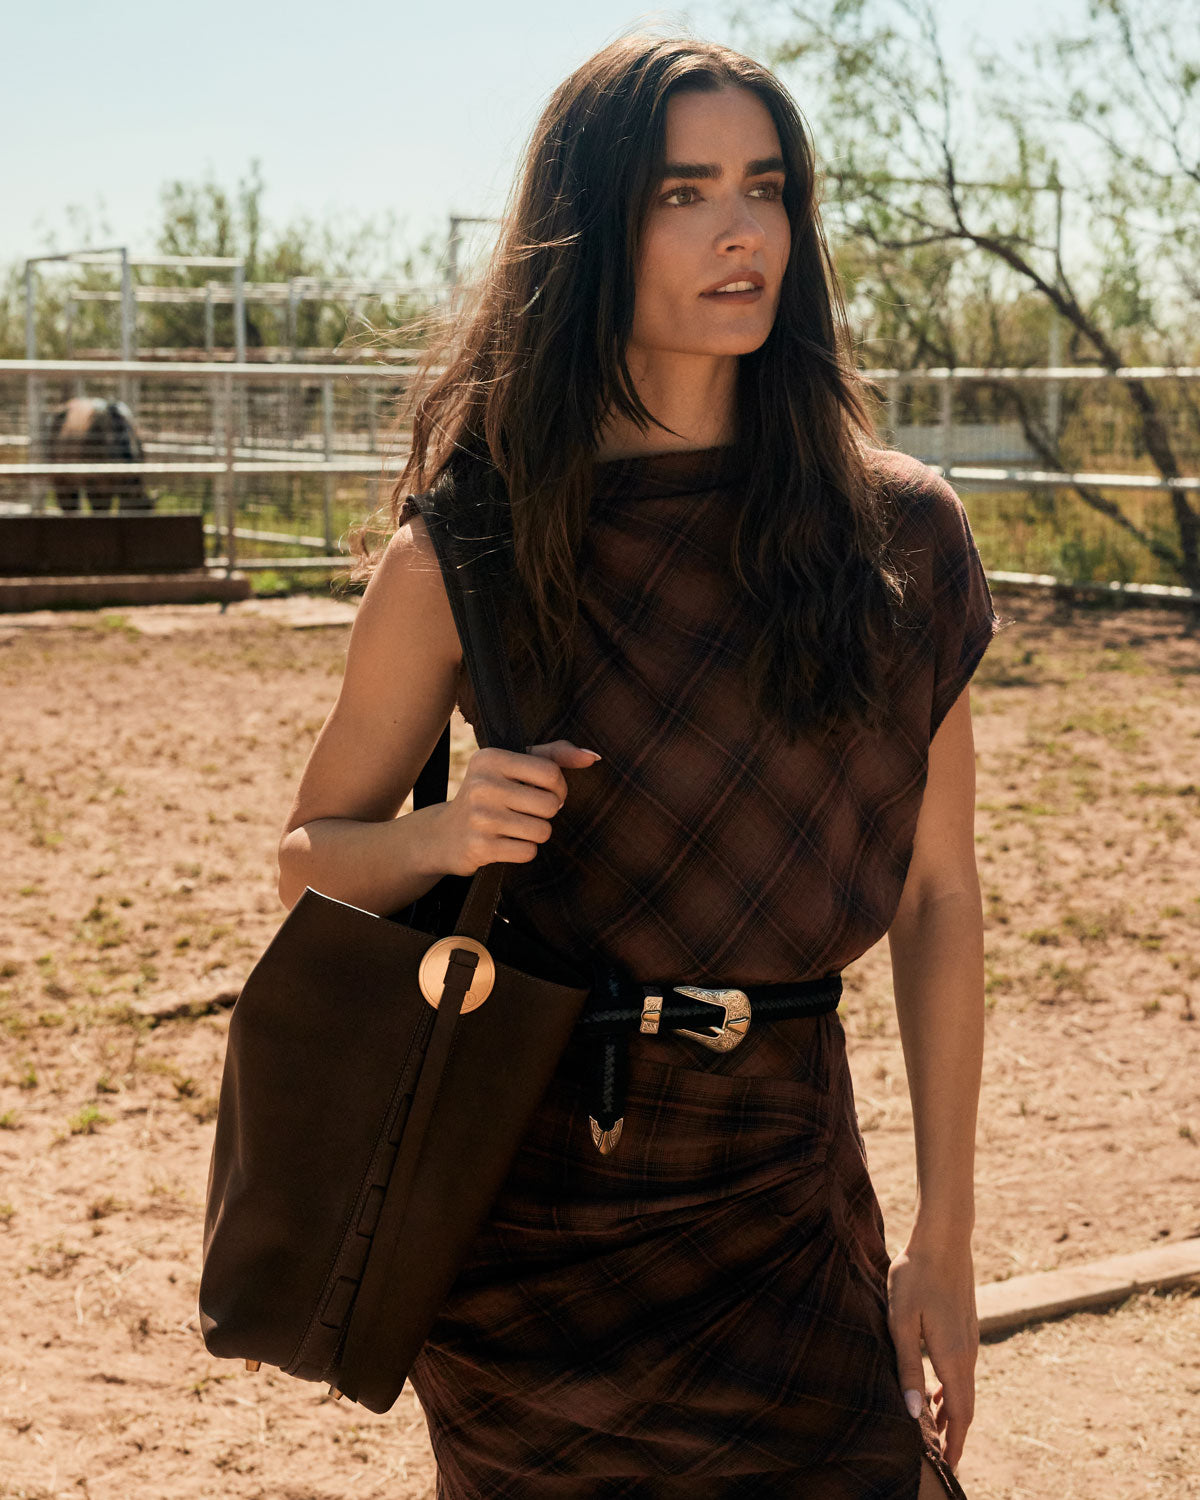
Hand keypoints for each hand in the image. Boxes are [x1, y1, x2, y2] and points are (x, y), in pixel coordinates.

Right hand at [437, 739, 600, 876]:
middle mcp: (482, 784)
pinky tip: (505, 842)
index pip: (550, 772)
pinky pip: (528, 852)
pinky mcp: (480, 846)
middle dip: (547, 813)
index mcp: (491, 758)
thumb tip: (592, 757)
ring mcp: (480, 817)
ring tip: (514, 827)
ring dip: (535, 833)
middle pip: (551, 804)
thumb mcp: (514, 767)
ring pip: (542, 831)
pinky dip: (523, 850)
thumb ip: (554, 756)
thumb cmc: (491, 795)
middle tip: (528, 812)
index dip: (558, 788)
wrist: (445, 834)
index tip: (546, 793)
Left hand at [887, 1238, 978, 1471]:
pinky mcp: (966, 1325)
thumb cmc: (915, 1277)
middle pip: (966, 1404)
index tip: (951, 1467)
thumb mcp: (901, 1321)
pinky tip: (936, 1388)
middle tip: (942, 1457)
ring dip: (952, 1409)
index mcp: (952, 1357)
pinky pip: (962, 1368)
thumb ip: (907, 1367)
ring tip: (935, 1428)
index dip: (957, 1443)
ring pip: (964, 1386)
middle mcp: (967, 1353)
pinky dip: (952, 1388)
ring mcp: (969, 1338)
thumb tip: (913, 1412)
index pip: (961, 1412)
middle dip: (955, 1432)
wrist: (944, 1239)